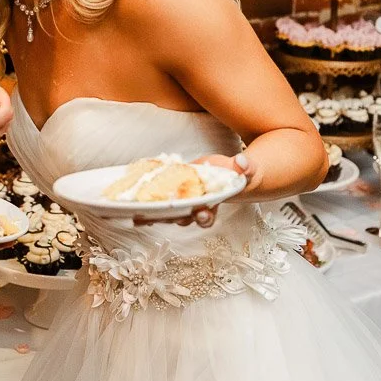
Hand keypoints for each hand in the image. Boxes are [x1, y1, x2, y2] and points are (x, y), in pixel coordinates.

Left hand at [135, 152, 257, 228]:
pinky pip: (159, 199)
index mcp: (214, 205)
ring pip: (168, 212)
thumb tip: (242, 162)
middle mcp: (196, 208)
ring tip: (138, 216)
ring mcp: (183, 202)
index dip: (203, 216)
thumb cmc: (238, 174)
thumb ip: (247, 167)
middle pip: (183, 218)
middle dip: (171, 218)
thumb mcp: (247, 170)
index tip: (200, 214)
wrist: (229, 173)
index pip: (207, 216)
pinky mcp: (173, 192)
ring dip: (154, 215)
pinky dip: (147, 204)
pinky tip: (132, 206)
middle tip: (158, 215)